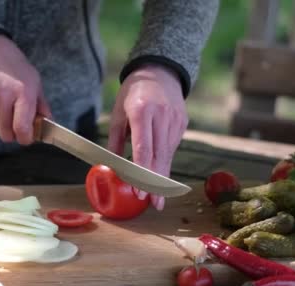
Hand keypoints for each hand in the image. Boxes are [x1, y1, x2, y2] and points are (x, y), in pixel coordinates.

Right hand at [0, 35, 50, 143]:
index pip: (22, 129)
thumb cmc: (14, 66)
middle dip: (14, 134)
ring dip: (2, 127)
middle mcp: (2, 98)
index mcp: (22, 93)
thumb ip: (42, 106)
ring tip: (6, 112)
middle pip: (6, 134)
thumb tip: (48, 124)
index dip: (26, 138)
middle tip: (18, 125)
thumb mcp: (34, 81)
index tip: (28, 137)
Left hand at [108, 64, 187, 210]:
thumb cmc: (133, 92)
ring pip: (168, 155)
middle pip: (159, 156)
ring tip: (157, 197)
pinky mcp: (182, 123)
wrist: (160, 71)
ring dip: (162, 177)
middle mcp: (162, 116)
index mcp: (142, 111)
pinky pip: (172, 147)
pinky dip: (165, 162)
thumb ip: (115, 140)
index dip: (141, 173)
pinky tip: (160, 174)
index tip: (139, 191)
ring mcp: (175, 120)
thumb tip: (111, 167)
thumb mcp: (118, 112)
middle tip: (154, 204)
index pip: (144, 148)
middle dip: (156, 184)